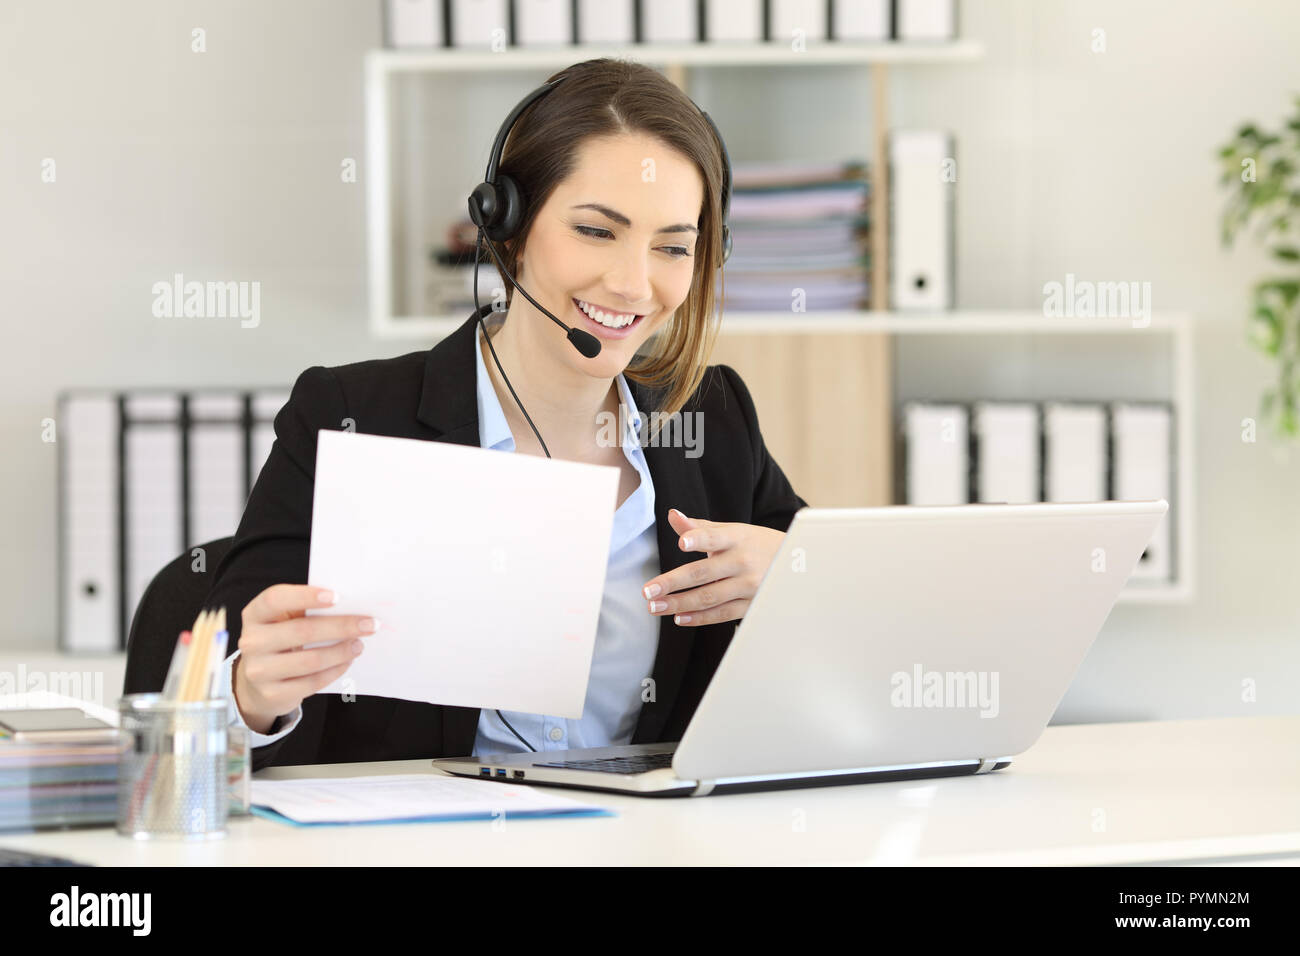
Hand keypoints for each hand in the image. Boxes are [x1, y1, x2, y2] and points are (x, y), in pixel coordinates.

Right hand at [232, 584, 378, 733]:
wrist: (258, 682)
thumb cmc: (280, 640)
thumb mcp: (284, 620)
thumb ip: (306, 610)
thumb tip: (351, 606)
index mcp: (255, 615)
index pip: (276, 599)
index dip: (306, 596)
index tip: (337, 597)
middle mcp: (251, 641)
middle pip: (301, 630)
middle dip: (341, 626)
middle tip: (369, 624)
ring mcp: (259, 670)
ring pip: (311, 660)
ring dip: (342, 651)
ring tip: (359, 645)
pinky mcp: (272, 694)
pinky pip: (312, 682)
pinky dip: (335, 670)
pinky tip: (347, 662)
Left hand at [641, 508, 784, 626]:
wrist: (799, 565)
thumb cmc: (756, 545)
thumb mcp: (734, 531)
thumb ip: (700, 527)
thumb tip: (673, 515)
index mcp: (737, 538)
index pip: (714, 536)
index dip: (698, 538)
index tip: (681, 542)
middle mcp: (743, 561)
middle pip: (704, 572)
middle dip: (674, 582)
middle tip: (648, 591)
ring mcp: (749, 586)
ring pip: (710, 597)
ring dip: (680, 604)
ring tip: (656, 606)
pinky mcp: (752, 605)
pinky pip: (722, 614)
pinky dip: (700, 617)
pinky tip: (679, 618)